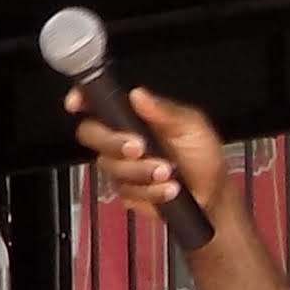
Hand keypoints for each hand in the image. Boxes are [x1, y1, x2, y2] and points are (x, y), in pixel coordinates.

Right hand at [68, 82, 225, 237]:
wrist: (213, 195)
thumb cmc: (203, 156)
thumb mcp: (191, 126)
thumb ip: (165, 111)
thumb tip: (139, 95)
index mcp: (134, 116)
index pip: (99, 103)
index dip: (82, 99)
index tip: (77, 103)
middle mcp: (123, 139)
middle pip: (93, 135)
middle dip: (114, 143)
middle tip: (140, 148)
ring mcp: (123, 166)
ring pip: (111, 167)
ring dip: (142, 172)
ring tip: (168, 172)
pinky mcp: (127, 191)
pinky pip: (125, 192)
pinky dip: (150, 192)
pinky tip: (168, 189)